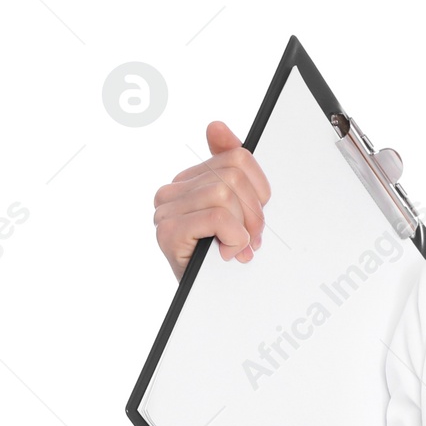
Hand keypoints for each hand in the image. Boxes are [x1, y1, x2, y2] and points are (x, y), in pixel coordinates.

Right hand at [152, 120, 270, 281]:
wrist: (207, 299)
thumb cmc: (221, 255)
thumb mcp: (237, 211)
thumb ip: (232, 168)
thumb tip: (216, 126)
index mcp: (190, 180)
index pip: (237, 158)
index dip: (259, 188)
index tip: (257, 216)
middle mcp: (172, 192)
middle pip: (234, 175)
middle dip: (254, 212)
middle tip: (253, 238)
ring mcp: (166, 210)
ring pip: (226, 194)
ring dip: (244, 227)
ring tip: (239, 247)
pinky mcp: (168, 231)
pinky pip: (217, 217)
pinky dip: (234, 236)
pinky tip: (228, 251)